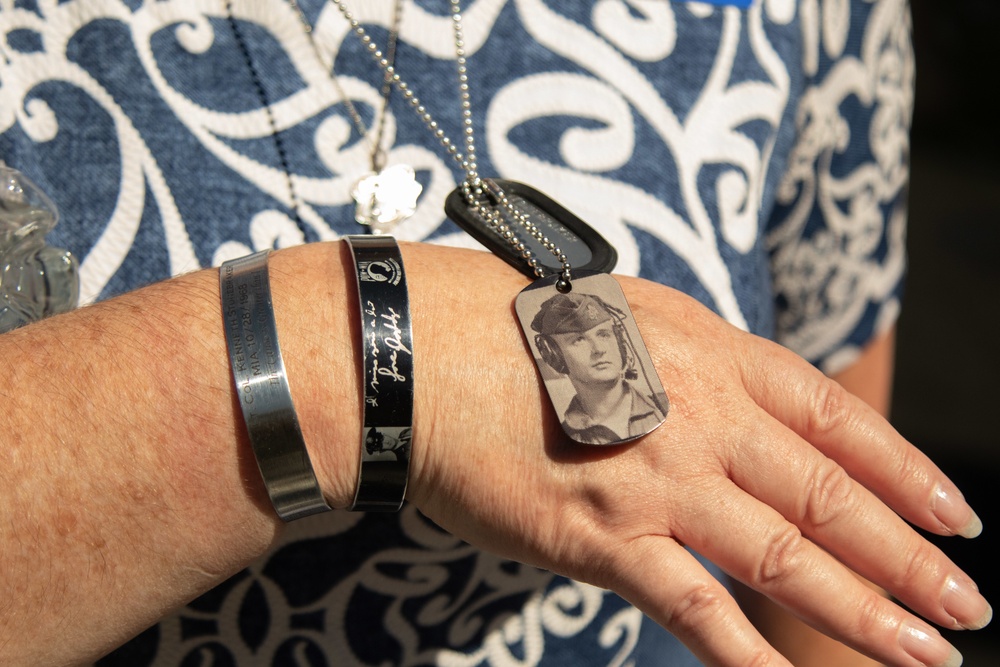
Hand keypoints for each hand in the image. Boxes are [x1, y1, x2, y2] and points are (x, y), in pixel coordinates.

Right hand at [400, 245, 989, 666]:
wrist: (421, 353)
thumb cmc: (508, 326)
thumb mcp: (621, 319)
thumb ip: (687, 364)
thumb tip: (732, 403)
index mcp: (709, 354)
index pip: (830, 417)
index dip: (902, 468)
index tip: (956, 512)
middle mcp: (701, 416)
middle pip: (827, 494)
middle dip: (906, 554)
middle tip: (968, 602)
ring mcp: (659, 480)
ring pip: (786, 556)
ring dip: (864, 610)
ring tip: (928, 653)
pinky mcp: (604, 538)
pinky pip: (695, 607)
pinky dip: (748, 655)